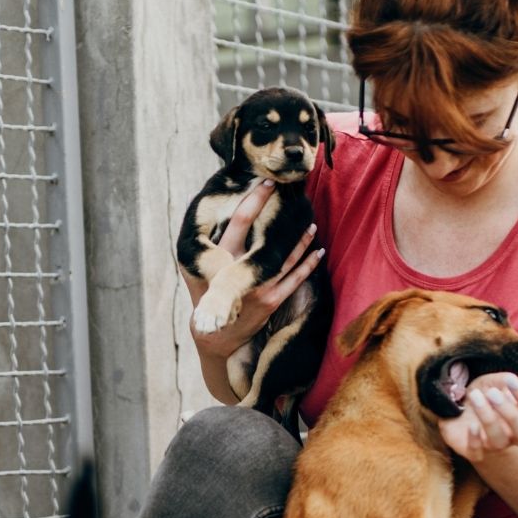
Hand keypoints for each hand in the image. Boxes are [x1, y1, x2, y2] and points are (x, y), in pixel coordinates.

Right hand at [184, 181, 322, 359]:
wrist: (214, 335)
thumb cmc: (205, 294)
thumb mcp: (198, 265)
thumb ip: (207, 238)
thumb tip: (198, 200)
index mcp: (222, 256)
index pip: (241, 220)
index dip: (255, 199)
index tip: (267, 183)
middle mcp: (242, 270)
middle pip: (270, 237)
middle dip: (285, 217)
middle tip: (297, 198)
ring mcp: (259, 286)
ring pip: (288, 257)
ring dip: (303, 240)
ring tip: (312, 224)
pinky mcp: (271, 300)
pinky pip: (295, 279)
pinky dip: (308, 265)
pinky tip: (318, 252)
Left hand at [439, 373, 517, 463]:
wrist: (461, 407)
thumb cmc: (486, 394)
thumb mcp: (495, 382)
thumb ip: (505, 380)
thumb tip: (510, 381)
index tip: (511, 381)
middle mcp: (515, 436)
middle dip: (512, 415)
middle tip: (493, 393)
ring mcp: (495, 445)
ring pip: (499, 442)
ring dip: (488, 418)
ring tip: (475, 396)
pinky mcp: (474, 451)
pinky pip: (477, 453)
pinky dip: (474, 440)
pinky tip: (471, 425)